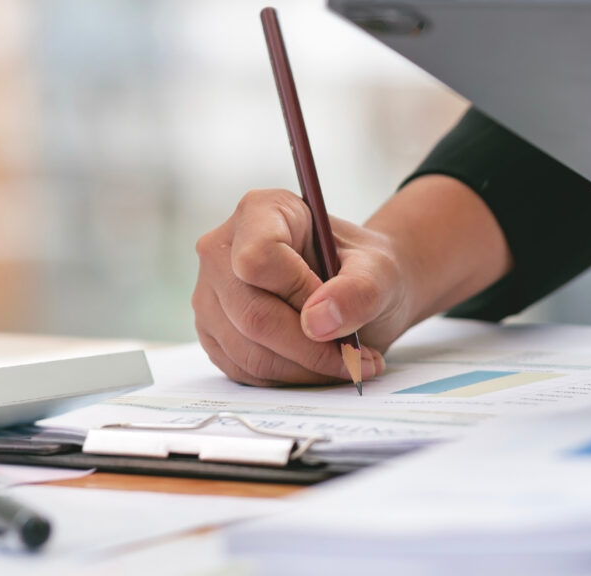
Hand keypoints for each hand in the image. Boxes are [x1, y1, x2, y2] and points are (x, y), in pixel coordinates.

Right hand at [190, 176, 508, 386]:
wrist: (355, 291)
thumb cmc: (364, 271)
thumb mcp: (380, 271)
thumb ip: (359, 290)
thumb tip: (317, 322)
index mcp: (259, 212)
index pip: (257, 259)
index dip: (299, 294)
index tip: (337, 312)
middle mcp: (221, 249)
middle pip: (251, 314)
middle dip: (310, 349)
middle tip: (356, 359)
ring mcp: (210, 293)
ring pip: (247, 351)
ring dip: (304, 370)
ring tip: (345, 363)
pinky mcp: (211, 332)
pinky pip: (242, 370)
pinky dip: (287, 379)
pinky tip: (316, 367)